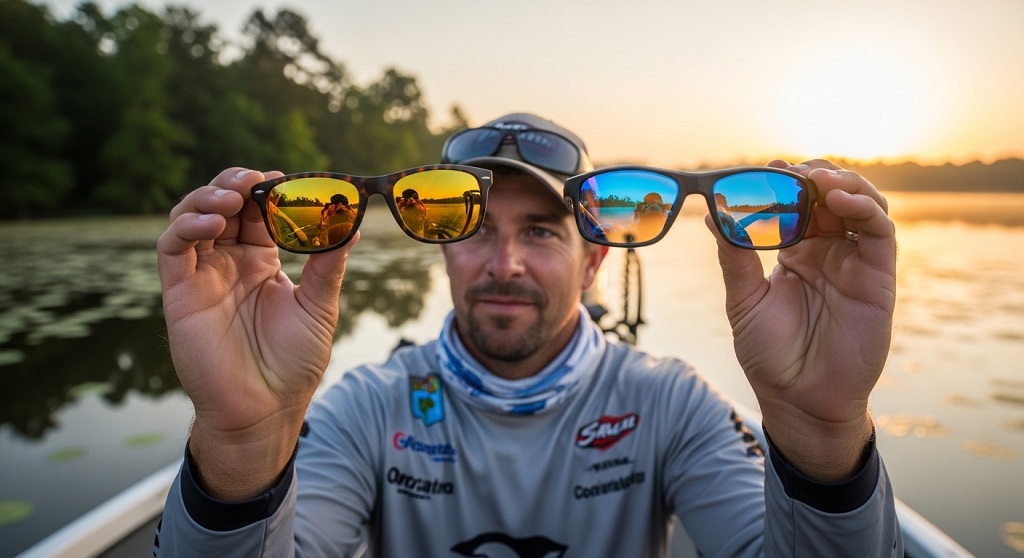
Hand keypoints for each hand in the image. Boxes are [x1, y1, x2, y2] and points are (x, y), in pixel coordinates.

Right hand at [157, 167, 356, 498]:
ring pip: (192, 217)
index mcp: (261, 262)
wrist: (264, 410)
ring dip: (208, 197)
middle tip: (256, 180)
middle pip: (223, 205)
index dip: (267, 191)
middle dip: (236, 184)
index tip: (285, 179)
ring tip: (233, 195)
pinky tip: (214, 222)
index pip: (258, 212)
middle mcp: (229, 263)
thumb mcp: (319, 307)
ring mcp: (202, 275)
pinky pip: (172, 247)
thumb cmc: (293, 365)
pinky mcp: (180, 292)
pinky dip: (187, 226)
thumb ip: (329, 264)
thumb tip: (353, 224)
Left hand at [709, 159, 895, 480]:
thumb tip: (711, 214)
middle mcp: (829, 252)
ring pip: (862, 205)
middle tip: (789, 170)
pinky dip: (864, 208)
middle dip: (813, 176)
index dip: (785, 183)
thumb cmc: (770, 355)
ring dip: (842, 183)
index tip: (763, 169)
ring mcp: (856, 263)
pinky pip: (879, 233)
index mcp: (796, 253)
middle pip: (831, 197)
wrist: (798, 400)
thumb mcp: (744, 300)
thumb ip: (734, 256)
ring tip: (816, 179)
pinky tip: (839, 200)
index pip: (797, 204)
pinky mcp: (879, 278)